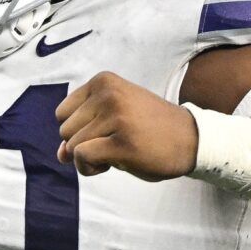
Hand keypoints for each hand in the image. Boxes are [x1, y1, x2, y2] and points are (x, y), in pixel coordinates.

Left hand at [54, 72, 199, 179]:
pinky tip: (111, 164)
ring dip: (88, 159)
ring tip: (115, 152)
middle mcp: (108, 94)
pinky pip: (82, 158)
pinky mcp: (122, 143)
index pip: (62, 112)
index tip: (102, 132)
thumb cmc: (150, 130)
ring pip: (72, 146)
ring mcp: (116, 117)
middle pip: (64, 130)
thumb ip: (83, 132)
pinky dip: (89, 168)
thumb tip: (60, 155)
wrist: (191, 140)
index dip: (77, 130)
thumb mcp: (113, 120)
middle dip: (82, 144)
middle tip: (112, 143)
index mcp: (104, 81)